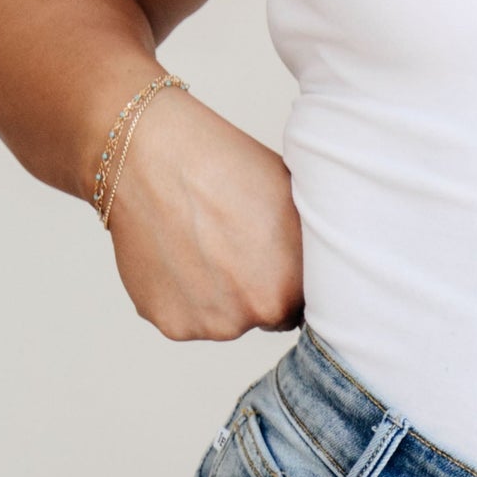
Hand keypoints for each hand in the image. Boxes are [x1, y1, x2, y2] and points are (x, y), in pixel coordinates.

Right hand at [103, 91, 303, 340]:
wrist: (150, 151)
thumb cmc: (226, 165)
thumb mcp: (292, 203)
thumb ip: (307, 253)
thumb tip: (326, 276)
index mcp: (285, 293)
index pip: (299, 306)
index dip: (284, 278)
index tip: (268, 252)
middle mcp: (246, 319)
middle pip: (259, 315)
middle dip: (250, 287)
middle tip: (229, 239)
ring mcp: (203, 324)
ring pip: (221, 317)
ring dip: (215, 292)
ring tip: (200, 240)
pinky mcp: (167, 321)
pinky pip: (185, 314)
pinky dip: (181, 291)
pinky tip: (175, 249)